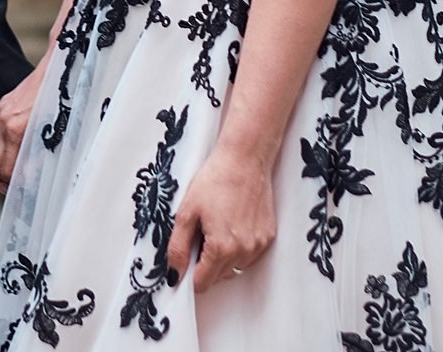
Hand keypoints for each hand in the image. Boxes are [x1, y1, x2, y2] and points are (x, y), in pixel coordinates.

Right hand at [0, 61, 46, 192]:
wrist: (57, 69)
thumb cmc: (63, 99)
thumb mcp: (58, 128)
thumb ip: (43, 152)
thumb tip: (37, 179)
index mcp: (19, 128)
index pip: (9, 169)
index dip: (15, 185)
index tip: (24, 194)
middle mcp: (5, 121)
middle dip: (3, 180)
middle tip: (15, 188)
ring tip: (6, 173)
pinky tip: (0, 151)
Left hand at [167, 144, 274, 292]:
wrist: (244, 159)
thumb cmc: (215, 180)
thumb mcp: (186, 212)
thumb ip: (177, 248)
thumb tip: (173, 275)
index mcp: (221, 248)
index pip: (202, 283)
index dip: (189, 274)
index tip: (185, 257)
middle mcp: (244, 252)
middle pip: (218, 277)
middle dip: (204, 263)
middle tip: (199, 234)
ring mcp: (259, 245)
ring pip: (235, 268)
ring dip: (222, 258)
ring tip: (216, 226)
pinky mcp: (268, 237)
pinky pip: (249, 256)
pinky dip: (238, 249)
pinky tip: (231, 225)